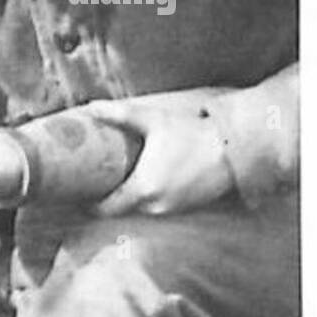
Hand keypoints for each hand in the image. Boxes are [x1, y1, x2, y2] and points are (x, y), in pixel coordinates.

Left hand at [84, 88, 236, 216]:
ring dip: (130, 200)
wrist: (235, 147)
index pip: (106, 209)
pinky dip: (150, 199)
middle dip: (109, 200)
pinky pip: (160, 208)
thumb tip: (89, 106)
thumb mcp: (152, 120)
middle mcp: (156, 206)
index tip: (81, 193)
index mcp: (142, 189)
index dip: (91, 204)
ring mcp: (174, 210)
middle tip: (98, 183)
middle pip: (122, 210)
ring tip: (120, 181)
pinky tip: (148, 182)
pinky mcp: (188, 208)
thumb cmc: (192, 132)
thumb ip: (118, 114)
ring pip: (141, 210)